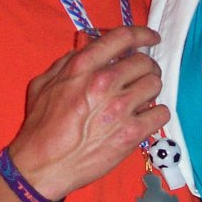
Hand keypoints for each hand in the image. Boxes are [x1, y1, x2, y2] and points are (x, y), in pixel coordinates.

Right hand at [9, 26, 167, 200]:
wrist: (42, 166)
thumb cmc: (40, 126)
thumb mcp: (43, 84)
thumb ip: (65, 63)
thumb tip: (86, 49)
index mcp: (83, 67)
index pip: (123, 37)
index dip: (143, 34)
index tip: (152, 38)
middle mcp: (104, 82)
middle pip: (144, 62)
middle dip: (146, 67)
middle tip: (142, 75)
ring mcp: (120, 108)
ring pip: (155, 85)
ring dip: (151, 89)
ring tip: (142, 97)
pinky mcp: (132, 133)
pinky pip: (161, 113)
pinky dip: (157, 114)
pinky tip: (146, 117)